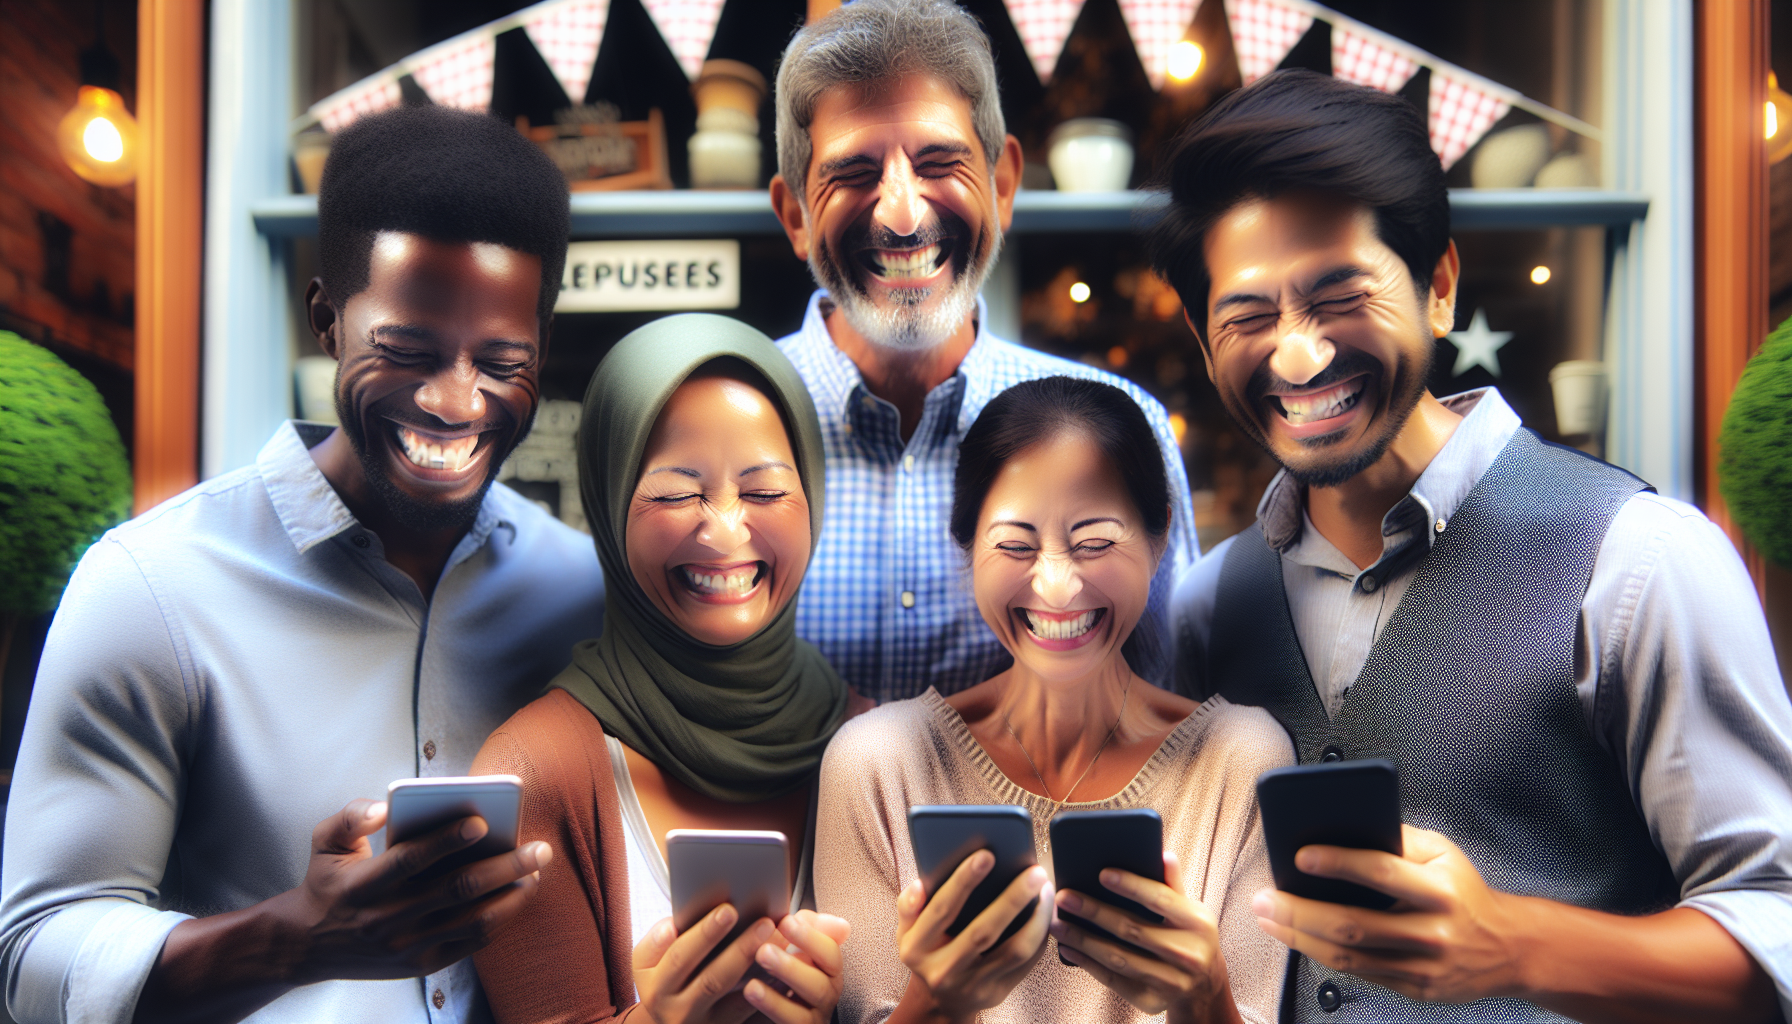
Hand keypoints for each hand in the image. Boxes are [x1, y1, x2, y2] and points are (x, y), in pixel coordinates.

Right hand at [280, 798, 551, 982]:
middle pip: (456, 890)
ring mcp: (406, 946)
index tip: (481, 821)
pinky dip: (499, 920)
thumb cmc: (327, 881)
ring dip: (511, 896)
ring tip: (536, 872)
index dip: (446, 840)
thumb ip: (351, 816)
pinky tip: (516, 897)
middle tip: (539, 848)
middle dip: (504, 867)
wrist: (307, 945)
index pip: (411, 860)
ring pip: (471, 920)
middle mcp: (386, 919)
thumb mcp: (324, 841)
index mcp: (363, 884)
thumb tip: (384, 807)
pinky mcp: (420, 965)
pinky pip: (469, 943)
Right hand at [633, 906, 777, 1023]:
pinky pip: (748, 1010)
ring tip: (779, 942)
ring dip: (760, 969)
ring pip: (736, 998)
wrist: (665, 1022)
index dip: (705, 933)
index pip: (681, 956)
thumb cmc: (660, 980)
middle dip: (741, 949)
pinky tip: (783, 968)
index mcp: (656, 987)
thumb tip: (673, 925)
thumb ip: (657, 942)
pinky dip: (767, 989)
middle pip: (712, 979)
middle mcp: (677, 1010)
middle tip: (765, 923)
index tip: (729, 909)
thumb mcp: (646, 963)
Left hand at [743, 910, 851, 1023]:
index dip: (809, 938)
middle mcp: (825, 998)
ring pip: (800, 1016)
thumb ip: (811, 927)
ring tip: (752, 986)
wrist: (770, 1001)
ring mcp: (811, 1020)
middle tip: (764, 952)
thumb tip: (842, 927)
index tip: (786, 922)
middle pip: (818, 987)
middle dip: (791, 969)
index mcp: (829, 971)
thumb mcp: (798, 942)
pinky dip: (769, 1012)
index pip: (830, 954)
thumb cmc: (786, 965)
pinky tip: (751, 997)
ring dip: (775, 1000)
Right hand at [896, 851, 1052, 1021]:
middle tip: (1034, 872)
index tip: (986, 855)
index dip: (963, 881)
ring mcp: (973, 985)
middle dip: (1012, 899)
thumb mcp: (907, 931)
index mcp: (916, 949)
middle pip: (983, 932)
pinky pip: (1026, 963)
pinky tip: (1046, 912)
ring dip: (1036, 918)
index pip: (941, 910)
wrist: (941, 1000)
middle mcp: (943, 971)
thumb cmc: (927, 951)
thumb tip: (921, 884)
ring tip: (1045, 890)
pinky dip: (1040, 935)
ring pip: (1014, 951)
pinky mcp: (997, 993)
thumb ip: (909, 905)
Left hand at [1051, 853, 1240, 1023]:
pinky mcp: (1152, 1000)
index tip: (1102, 873)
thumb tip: (1162, 854)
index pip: (1160, 899)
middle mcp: (1188, 954)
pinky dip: (1087, 963)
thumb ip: (1172, 883)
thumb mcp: (1190, 909)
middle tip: (1064, 897)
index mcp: (1198, 923)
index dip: (1131, 886)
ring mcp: (1171, 981)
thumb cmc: (1189, 935)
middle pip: (1132, 929)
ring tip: (1057, 922)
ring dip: (1082, 939)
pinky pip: (1113, 980)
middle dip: (1093, 912)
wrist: (1205, 984)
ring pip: (1118, 957)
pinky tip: (1068, 948)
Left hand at [1251, 825, 1527, 1003]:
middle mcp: (1432, 930)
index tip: (1299, 856)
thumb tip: (1341, 825)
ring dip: (1299, 937)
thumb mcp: (1442, 853)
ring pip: (1347, 956)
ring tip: (1268, 917)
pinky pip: (1356, 972)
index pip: (1382, 872)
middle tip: (1264, 897)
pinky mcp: (1414, 989)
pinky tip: (1296, 936)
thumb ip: (1398, 838)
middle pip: (1353, 923)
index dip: (1338, 863)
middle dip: (1299, 911)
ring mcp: (1423, 966)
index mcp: (1440, 889)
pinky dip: (1320, 954)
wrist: (1508, 948)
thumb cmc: (1464, 891)